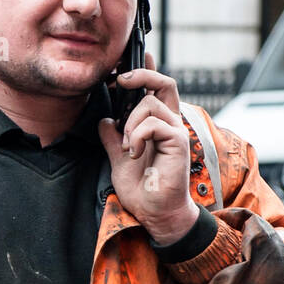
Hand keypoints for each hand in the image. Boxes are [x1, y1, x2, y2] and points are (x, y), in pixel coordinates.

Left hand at [98, 51, 198, 245]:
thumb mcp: (118, 158)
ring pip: (150, 104)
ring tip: (127, 147)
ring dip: (130, 123)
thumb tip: (105, 120)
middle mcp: (170, 124)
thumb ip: (112, 138)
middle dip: (141, 74)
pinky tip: (134, 153)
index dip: (142, 72)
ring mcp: (176, 131)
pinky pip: (153, 124)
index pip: (155, 90)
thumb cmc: (142, 189)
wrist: (154, 212)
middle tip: (119, 81)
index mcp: (157, 125)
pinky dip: (137, 136)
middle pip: (164, 83)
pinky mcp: (178, 142)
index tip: (120, 71)